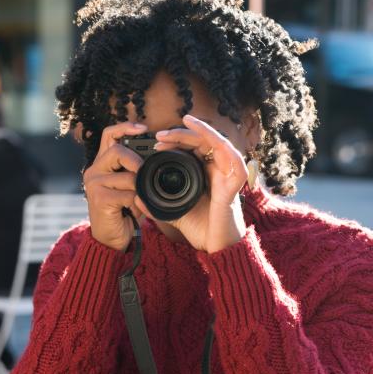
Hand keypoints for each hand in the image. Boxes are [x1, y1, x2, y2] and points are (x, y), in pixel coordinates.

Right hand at [84, 122, 146, 250]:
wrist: (110, 240)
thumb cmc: (124, 212)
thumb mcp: (131, 187)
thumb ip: (137, 171)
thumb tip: (156, 156)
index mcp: (102, 164)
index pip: (109, 135)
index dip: (125, 127)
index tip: (143, 128)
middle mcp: (93, 171)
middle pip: (118, 151)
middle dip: (137, 162)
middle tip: (146, 175)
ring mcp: (94, 184)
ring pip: (127, 175)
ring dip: (139, 190)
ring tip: (138, 201)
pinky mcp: (99, 198)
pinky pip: (128, 194)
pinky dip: (137, 203)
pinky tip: (133, 211)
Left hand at [141, 114, 247, 252]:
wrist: (215, 247)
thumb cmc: (201, 229)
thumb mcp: (173, 212)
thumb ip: (156, 205)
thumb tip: (136, 198)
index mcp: (204, 173)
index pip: (192, 148)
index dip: (174, 142)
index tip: (155, 145)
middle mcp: (217, 170)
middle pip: (202, 141)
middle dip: (181, 134)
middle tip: (160, 135)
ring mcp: (228, 174)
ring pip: (217, 141)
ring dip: (199, 131)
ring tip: (180, 126)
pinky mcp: (235, 182)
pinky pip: (233, 156)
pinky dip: (221, 143)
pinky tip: (208, 136)